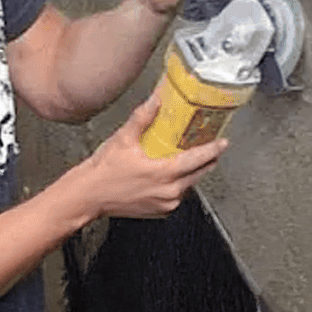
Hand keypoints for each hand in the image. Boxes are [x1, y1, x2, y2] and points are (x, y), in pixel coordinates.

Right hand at [77, 93, 227, 218]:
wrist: (88, 196)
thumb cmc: (103, 173)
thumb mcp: (124, 139)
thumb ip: (143, 117)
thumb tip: (156, 100)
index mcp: (163, 174)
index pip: (197, 160)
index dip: (213, 149)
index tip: (223, 142)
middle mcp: (168, 192)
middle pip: (198, 174)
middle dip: (207, 160)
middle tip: (212, 147)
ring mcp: (165, 204)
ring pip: (188, 185)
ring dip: (192, 173)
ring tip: (190, 159)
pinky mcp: (159, 211)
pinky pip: (177, 196)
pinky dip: (178, 185)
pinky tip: (172, 175)